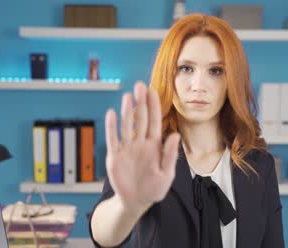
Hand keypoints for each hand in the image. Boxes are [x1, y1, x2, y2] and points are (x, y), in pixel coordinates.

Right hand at [104, 81, 180, 210]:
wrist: (136, 202)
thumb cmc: (154, 189)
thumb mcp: (166, 174)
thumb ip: (169, 155)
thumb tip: (175, 135)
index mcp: (154, 146)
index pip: (154, 122)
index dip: (153, 106)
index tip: (153, 91)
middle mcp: (140, 143)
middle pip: (140, 119)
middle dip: (141, 103)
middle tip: (140, 86)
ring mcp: (127, 149)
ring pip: (127, 126)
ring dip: (127, 111)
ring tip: (128, 96)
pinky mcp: (115, 156)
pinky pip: (113, 139)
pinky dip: (112, 127)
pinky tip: (112, 114)